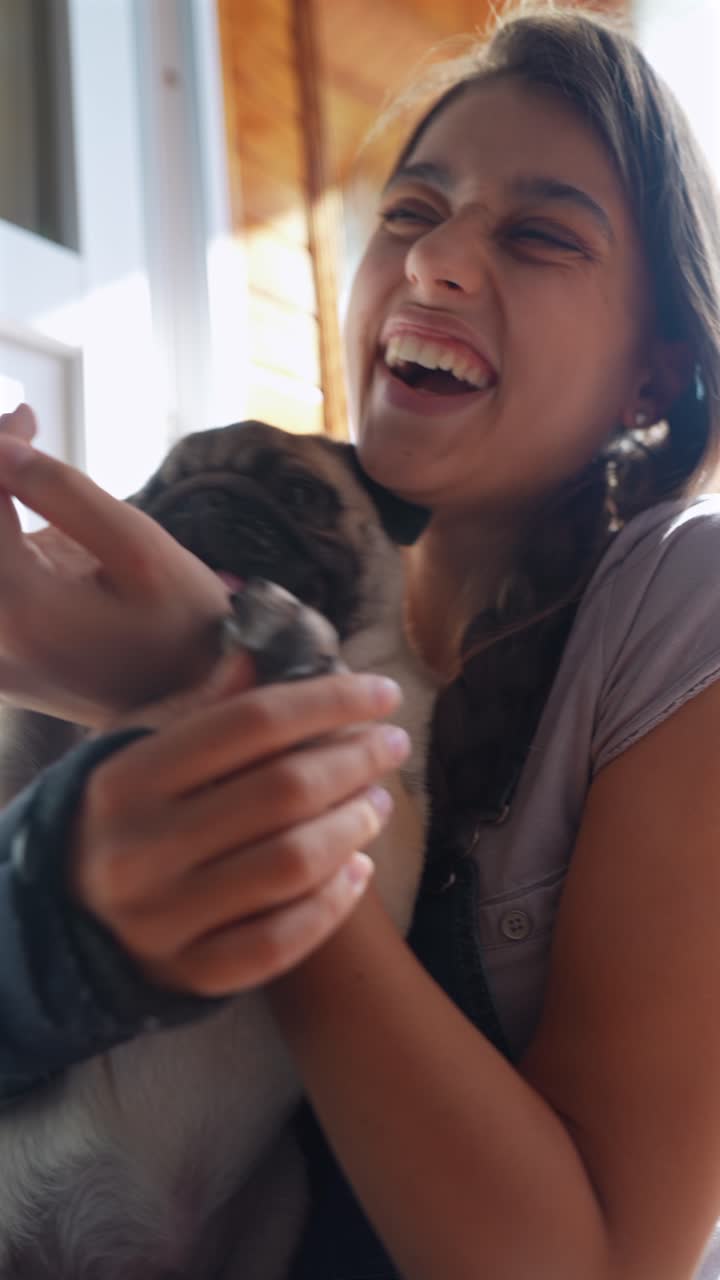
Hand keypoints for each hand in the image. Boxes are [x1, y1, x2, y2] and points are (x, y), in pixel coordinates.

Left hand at [0, 406, 229, 725]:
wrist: (200, 705)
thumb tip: (0, 447)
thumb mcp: (139, 546)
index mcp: (18, 610)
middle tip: (21, 434)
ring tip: (23, 466)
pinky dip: (4, 548)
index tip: (28, 417)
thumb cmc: (183, 622)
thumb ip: (64, 491)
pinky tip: (19, 515)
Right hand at [69, 672, 408, 994]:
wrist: (65, 915)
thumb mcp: (138, 747)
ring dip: (353, 827)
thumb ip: (199, 705)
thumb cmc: (122, 814)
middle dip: (354, 760)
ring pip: (291, 865)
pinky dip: (333, 903)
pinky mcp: (191, 974)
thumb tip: (257, 657)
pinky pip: (282, 942)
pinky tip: (360, 869)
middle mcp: (141, 849)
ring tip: (378, 803)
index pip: (251, 723)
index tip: (382, 692)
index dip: (329, 701)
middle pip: (282, 792)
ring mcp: (165, 918)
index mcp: (129, 778)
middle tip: (392, 746)